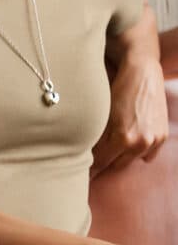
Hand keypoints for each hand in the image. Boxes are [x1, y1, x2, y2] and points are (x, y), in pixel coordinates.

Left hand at [91, 54, 166, 176]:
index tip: (82, 170)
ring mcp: (154, 141)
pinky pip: (148, 155)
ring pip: (131, 160)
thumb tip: (85, 153)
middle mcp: (140, 143)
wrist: (142, 74)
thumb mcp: (102, 115)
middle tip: (93, 161)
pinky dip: (138, 152)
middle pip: (116, 164)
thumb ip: (97, 137)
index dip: (90, 167)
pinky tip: (129, 145)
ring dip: (121, 157)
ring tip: (111, 150)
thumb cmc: (117, 91)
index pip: (101, 162)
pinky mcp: (162, 136)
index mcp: (123, 138)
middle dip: (104, 162)